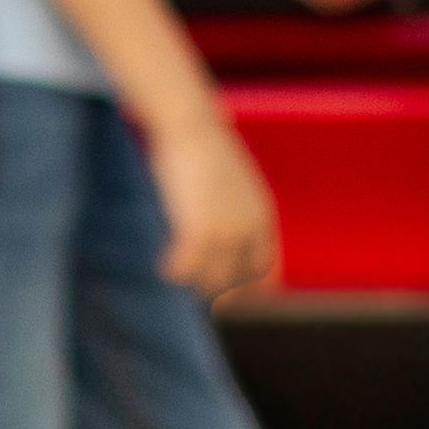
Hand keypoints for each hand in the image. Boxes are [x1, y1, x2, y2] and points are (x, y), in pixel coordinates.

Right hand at [147, 108, 285, 307]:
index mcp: (261, 216)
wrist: (189, 126)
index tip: (236, 301)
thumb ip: (235, 208)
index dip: (253, 290)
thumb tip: (221, 228)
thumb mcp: (232, 180)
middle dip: (218, 292)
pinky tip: (163, 267)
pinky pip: (183, 268)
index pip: (265, 268)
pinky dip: (172, 270)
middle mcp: (248, 229)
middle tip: (200, 296)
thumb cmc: (203, 147)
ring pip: (209, 279)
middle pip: (237, 280)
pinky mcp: (197, 232)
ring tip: (177, 276)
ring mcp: (225, 233)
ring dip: (193, 282)